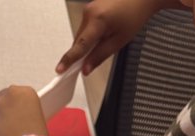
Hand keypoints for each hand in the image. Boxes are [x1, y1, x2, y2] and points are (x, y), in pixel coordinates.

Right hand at [55, 0, 178, 74]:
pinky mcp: (91, 7)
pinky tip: (104, 33)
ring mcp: (89, 8)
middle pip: (78, 41)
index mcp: (97, 21)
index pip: (79, 46)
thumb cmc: (134, 15)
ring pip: (82, 34)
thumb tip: (85, 69)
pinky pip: (86, 26)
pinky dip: (91, 35)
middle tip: (89, 63)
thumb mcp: (119, 41)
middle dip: (82, 53)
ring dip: (88, 43)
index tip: (59, 69)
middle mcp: (89, 13)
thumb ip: (99, 56)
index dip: (69, 60)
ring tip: (106, 40)